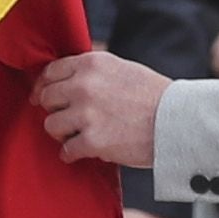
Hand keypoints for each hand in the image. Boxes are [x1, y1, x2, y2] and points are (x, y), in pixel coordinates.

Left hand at [31, 48, 167, 169]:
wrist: (176, 121)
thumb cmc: (154, 96)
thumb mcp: (122, 68)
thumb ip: (94, 71)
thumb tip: (67, 76)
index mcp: (92, 63)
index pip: (52, 71)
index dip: (44, 86)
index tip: (42, 97)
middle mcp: (85, 85)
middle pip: (47, 98)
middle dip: (55, 110)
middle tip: (66, 119)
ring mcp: (87, 113)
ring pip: (51, 125)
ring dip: (62, 133)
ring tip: (78, 136)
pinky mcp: (92, 140)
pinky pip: (66, 150)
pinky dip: (72, 153)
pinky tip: (82, 152)